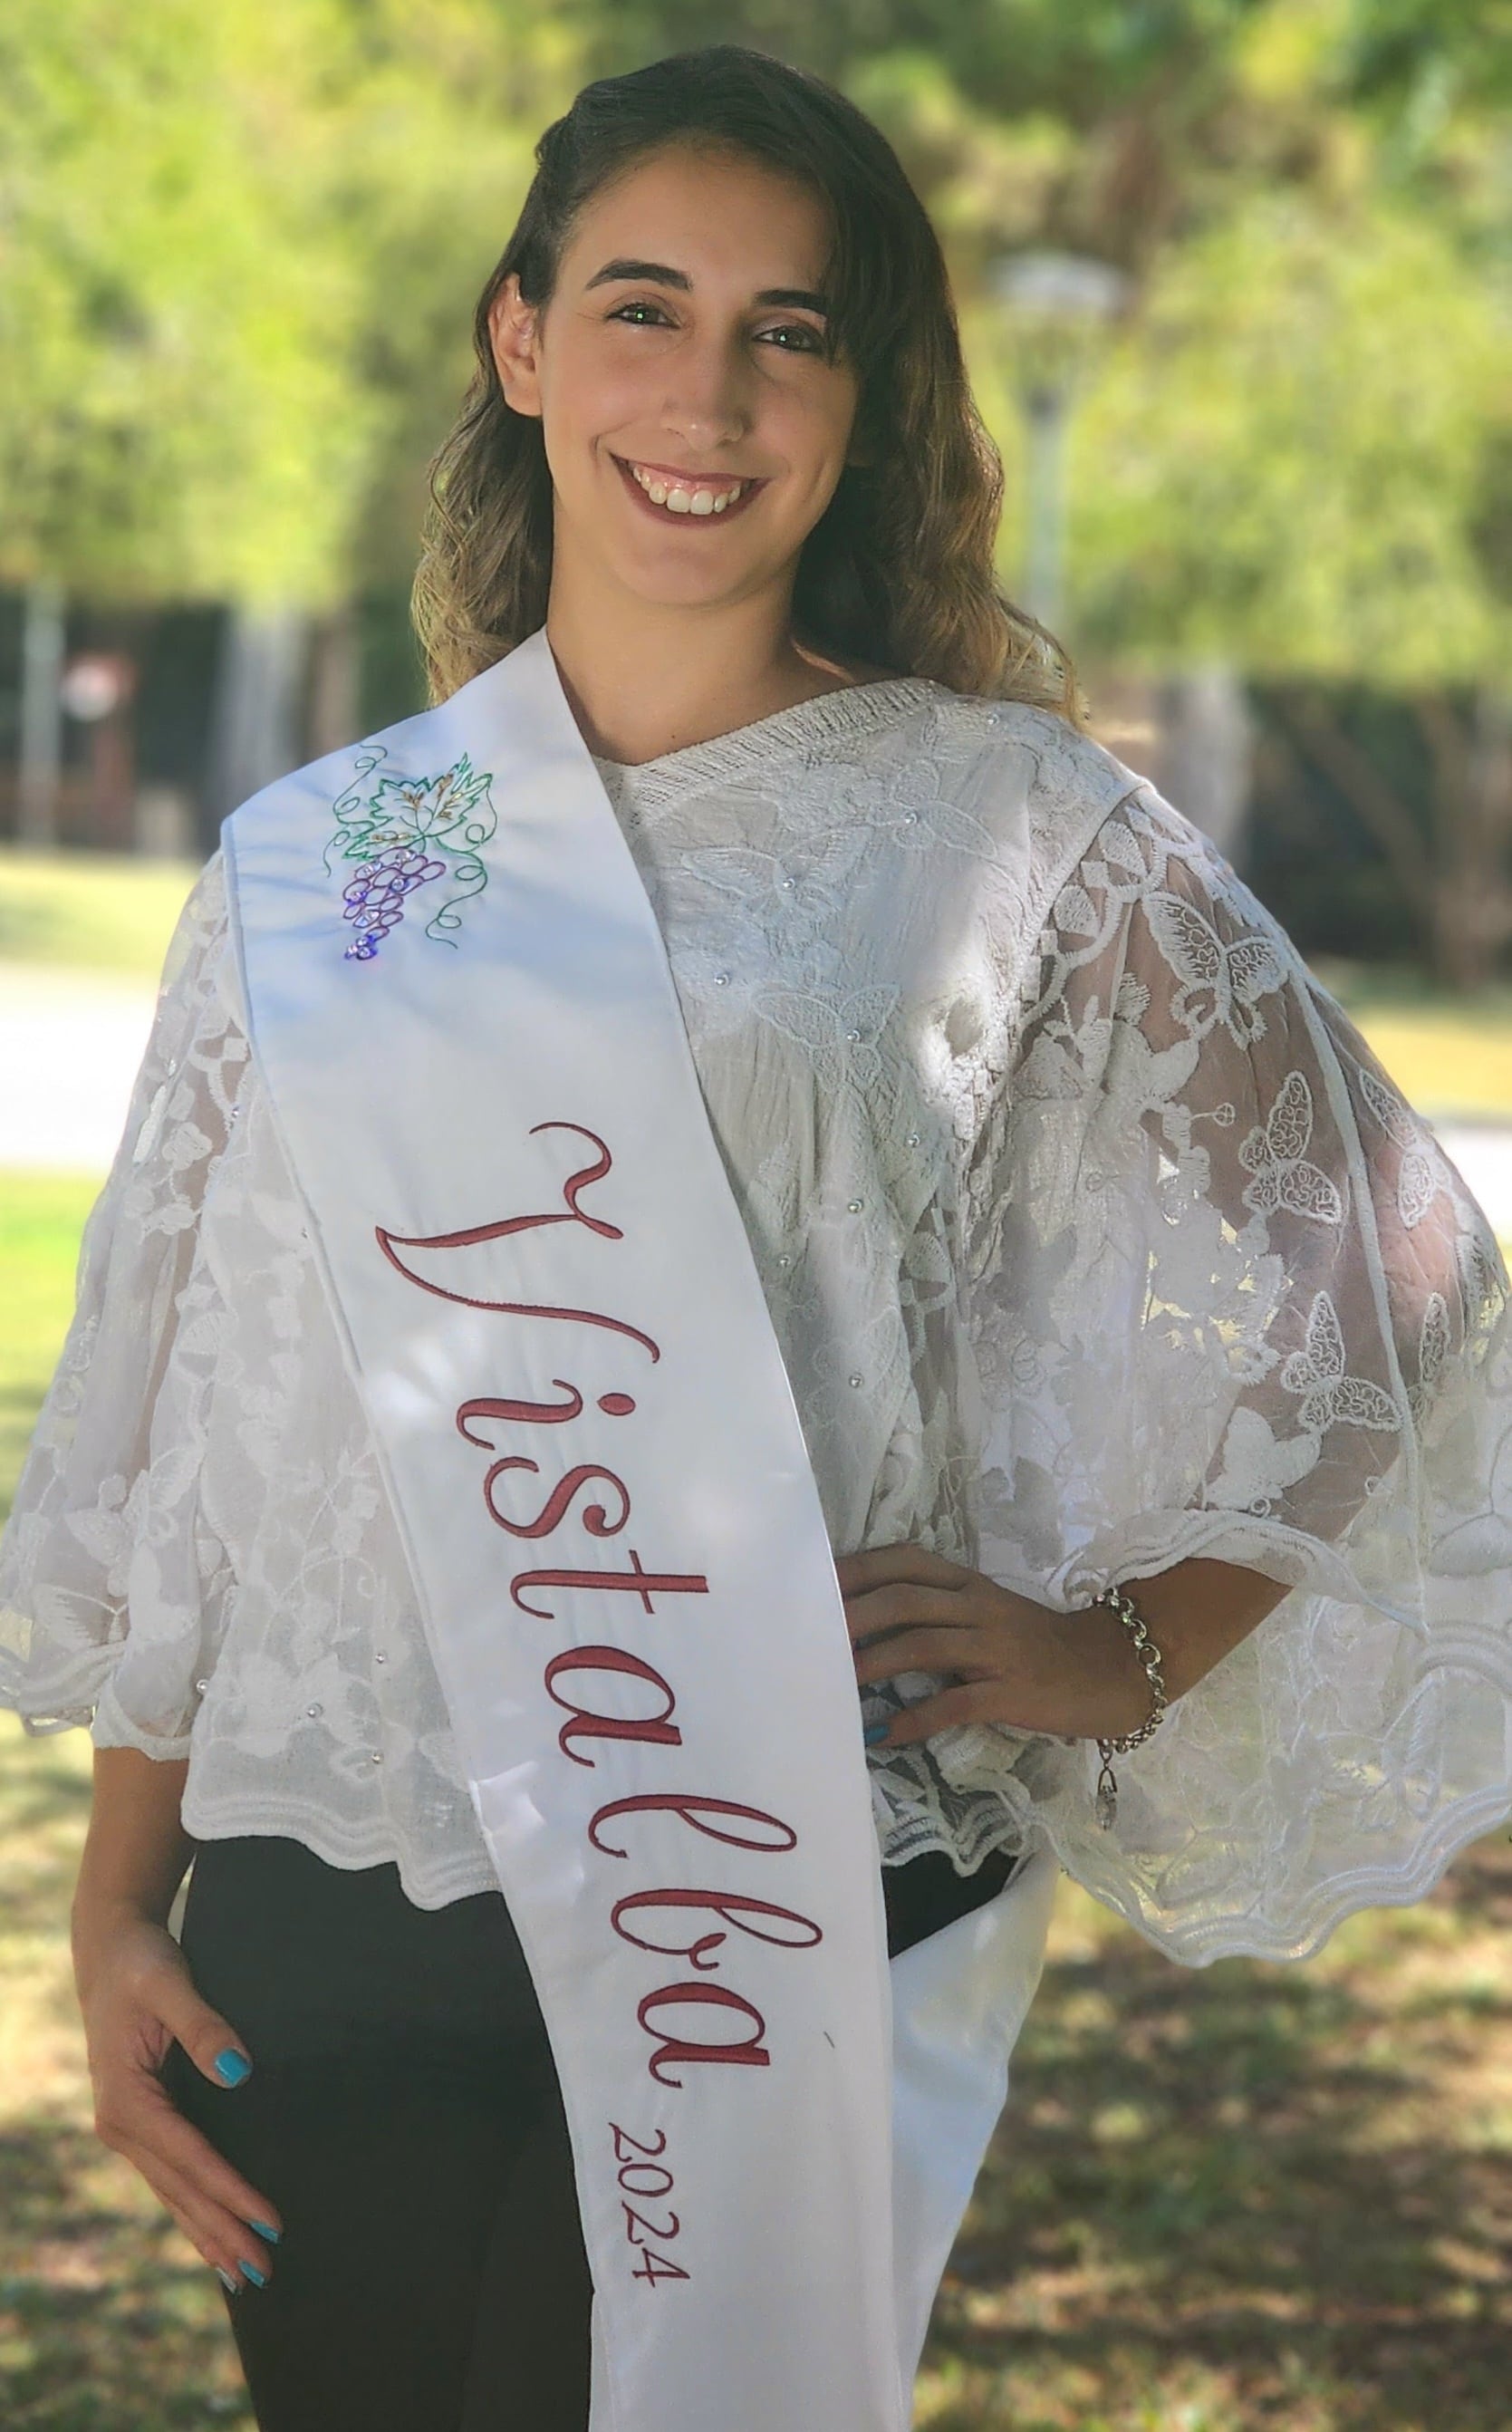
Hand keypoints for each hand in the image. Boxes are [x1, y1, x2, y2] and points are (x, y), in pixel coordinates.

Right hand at [73, 1903, 281, 2293]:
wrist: (111, 1949)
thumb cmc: (142, 1962)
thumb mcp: (169, 1983)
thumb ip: (204, 2026)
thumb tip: (240, 2071)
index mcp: (126, 2100)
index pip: (191, 2159)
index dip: (232, 2192)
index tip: (270, 2221)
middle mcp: (120, 2125)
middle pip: (181, 2190)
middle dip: (222, 2233)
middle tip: (264, 2272)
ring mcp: (126, 2128)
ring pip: (173, 2193)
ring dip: (208, 2234)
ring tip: (244, 2275)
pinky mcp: (139, 2123)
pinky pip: (170, 2177)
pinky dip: (194, 2210)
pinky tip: (214, 2236)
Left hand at [837, 1542, 1154, 1749]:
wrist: (1110, 1668)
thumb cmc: (1037, 1644)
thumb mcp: (987, 1612)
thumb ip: (937, 1610)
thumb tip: (865, 1625)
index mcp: (969, 1584)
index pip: (905, 1562)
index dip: (858, 1570)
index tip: (813, 1584)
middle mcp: (978, 1607)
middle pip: (905, 1600)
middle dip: (853, 1615)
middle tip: (809, 1634)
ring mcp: (996, 1648)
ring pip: (924, 1645)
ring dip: (875, 1663)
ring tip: (836, 1681)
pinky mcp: (1011, 1691)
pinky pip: (955, 1704)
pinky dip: (916, 1718)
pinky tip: (885, 1732)